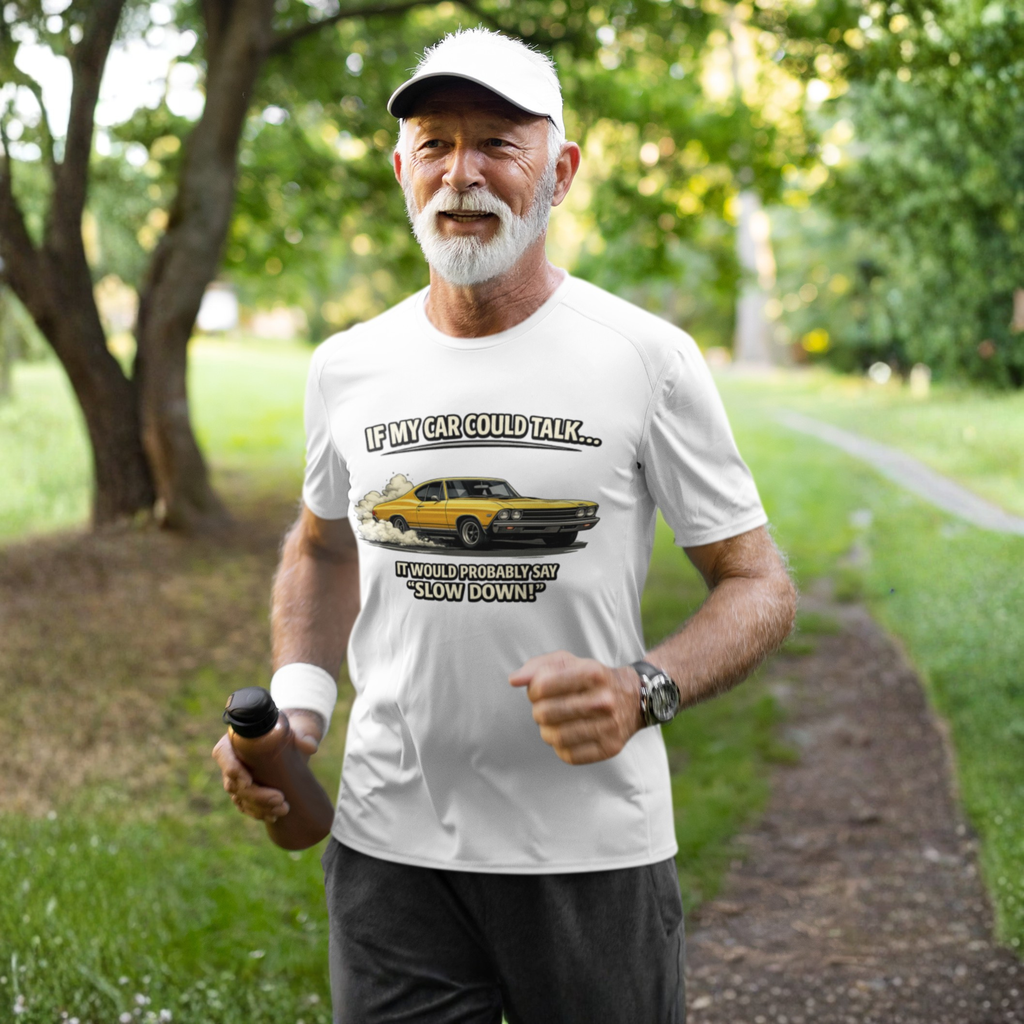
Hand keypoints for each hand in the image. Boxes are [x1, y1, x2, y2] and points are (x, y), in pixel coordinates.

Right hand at [210, 709, 322, 822]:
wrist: (292, 744)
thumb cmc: (290, 733)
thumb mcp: (298, 730)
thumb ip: (304, 735)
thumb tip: (311, 747)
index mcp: (236, 739)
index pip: (223, 754)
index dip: (232, 769)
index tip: (249, 781)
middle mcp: (232, 760)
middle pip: (234, 783)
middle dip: (256, 795)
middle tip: (280, 799)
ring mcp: (237, 779)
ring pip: (240, 798)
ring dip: (260, 808)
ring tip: (283, 810)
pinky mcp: (245, 792)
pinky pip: (246, 806)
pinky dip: (259, 813)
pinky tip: (274, 816)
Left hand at [510, 651, 642, 764]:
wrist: (635, 699)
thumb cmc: (593, 679)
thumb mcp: (569, 662)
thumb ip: (538, 667)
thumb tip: (514, 680)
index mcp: (592, 673)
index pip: (542, 686)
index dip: (533, 690)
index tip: (539, 691)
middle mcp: (603, 700)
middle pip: (545, 713)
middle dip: (538, 711)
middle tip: (545, 708)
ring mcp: (608, 726)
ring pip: (554, 736)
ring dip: (546, 731)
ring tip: (553, 723)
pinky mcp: (610, 748)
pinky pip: (569, 755)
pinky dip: (560, 747)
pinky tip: (567, 735)